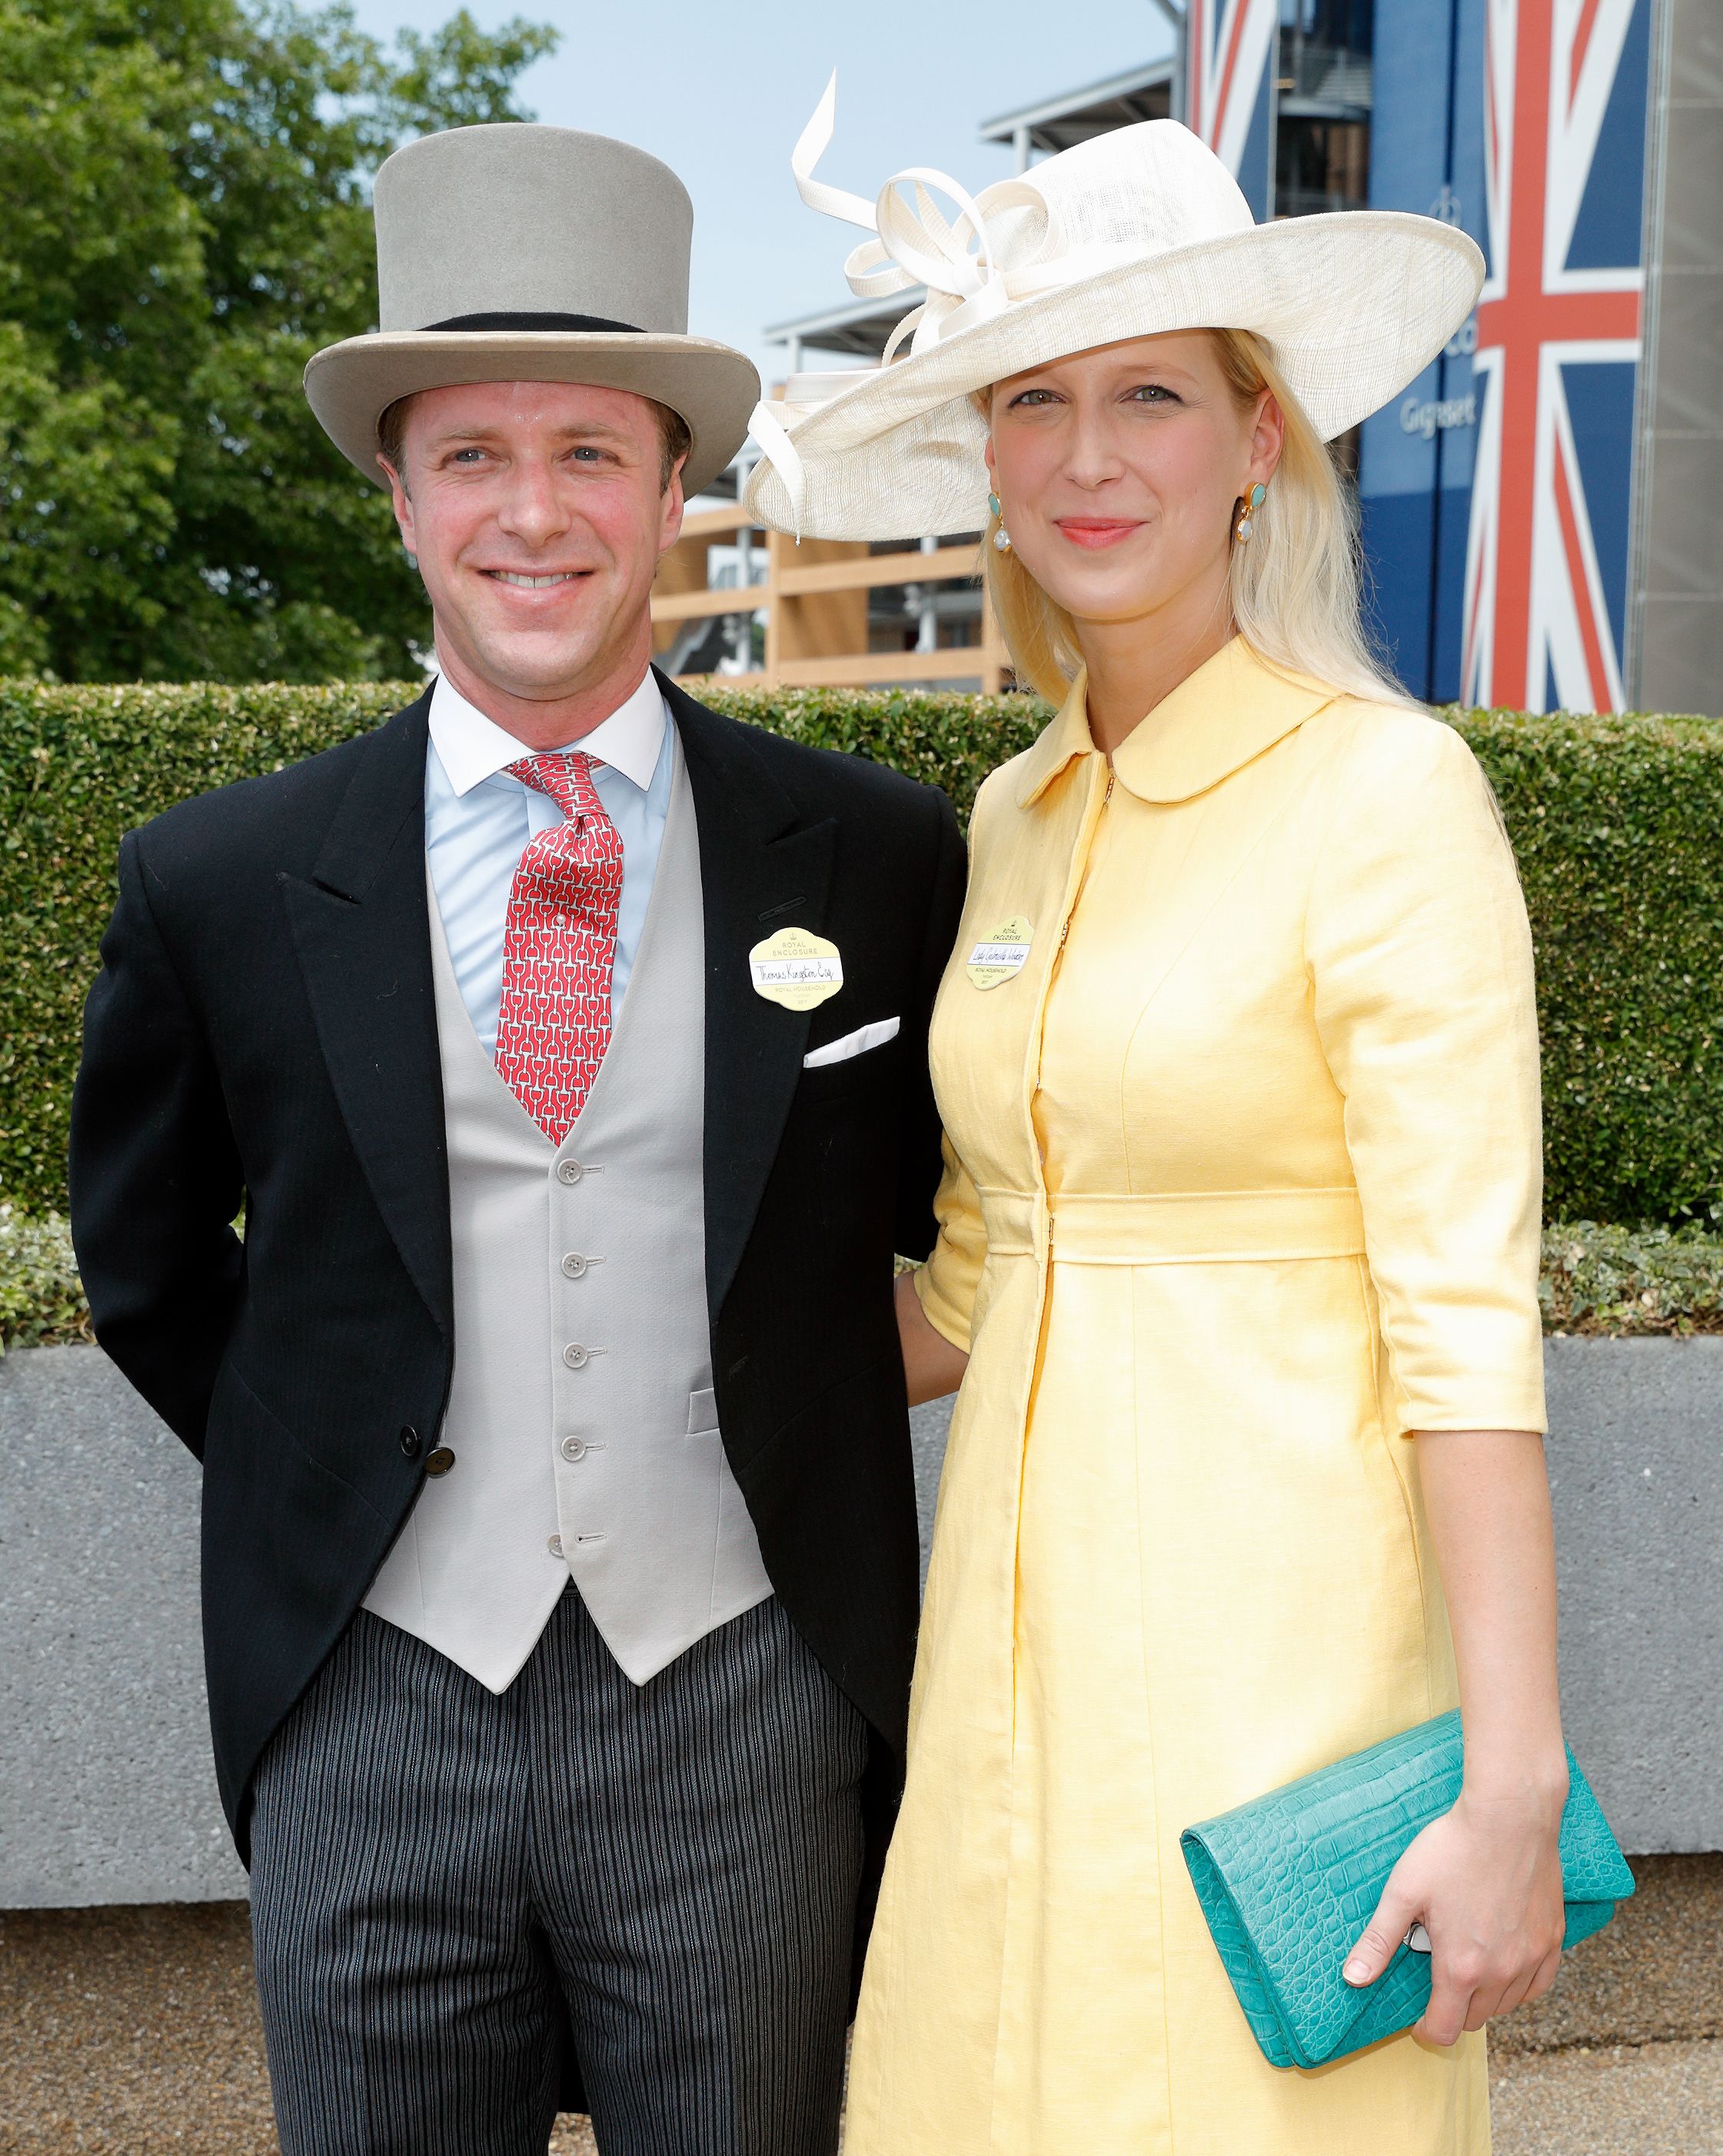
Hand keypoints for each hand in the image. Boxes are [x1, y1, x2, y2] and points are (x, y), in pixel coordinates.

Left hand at [1342, 1780, 1567, 2044]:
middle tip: (1437, 1978)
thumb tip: (1352, 1978)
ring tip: (1465, 1965)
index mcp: (1461, 1967)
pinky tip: (1503, 1963)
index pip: (1445, 2029)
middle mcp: (1501, 1973)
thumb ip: (1379, 1940)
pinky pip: (1538, 1985)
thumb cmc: (1452, 1849)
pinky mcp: (1553, 1940)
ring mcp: (1532, 1959)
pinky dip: (1518, 1985)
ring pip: (1507, 2004)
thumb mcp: (1403, 1891)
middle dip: (1452, 2009)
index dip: (1426, 2030)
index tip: (1417, 2018)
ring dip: (1484, 1998)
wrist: (1508, 1817)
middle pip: (1475, 2020)